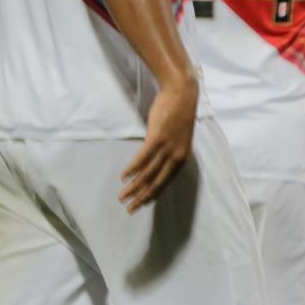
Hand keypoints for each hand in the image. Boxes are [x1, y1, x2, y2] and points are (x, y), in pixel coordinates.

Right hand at [120, 75, 198, 210]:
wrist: (181, 94)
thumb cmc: (177, 115)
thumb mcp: (177, 138)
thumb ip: (169, 152)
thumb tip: (156, 162)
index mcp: (182, 158)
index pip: (166, 182)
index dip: (153, 195)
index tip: (142, 205)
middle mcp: (177, 157)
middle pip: (157, 183)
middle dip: (142, 198)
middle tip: (130, 209)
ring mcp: (168, 148)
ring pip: (148, 174)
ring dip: (134, 187)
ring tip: (122, 196)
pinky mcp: (157, 139)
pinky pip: (143, 158)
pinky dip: (132, 169)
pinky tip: (123, 177)